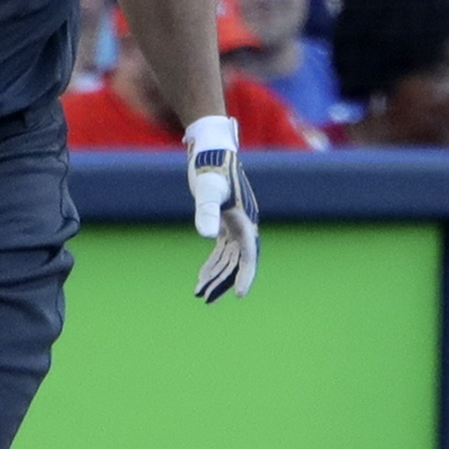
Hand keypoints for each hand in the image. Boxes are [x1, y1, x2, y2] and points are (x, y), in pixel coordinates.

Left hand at [185, 116, 259, 303]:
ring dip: (216, 275)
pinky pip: (222, 249)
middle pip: (237, 261)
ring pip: (229, 258)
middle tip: (205, 299)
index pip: (249, 255)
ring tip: (199, 293)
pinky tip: (202, 275)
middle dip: (223, 281)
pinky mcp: (225, 221)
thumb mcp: (206, 191)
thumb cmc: (209, 168)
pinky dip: (213, 262)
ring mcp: (236, 224)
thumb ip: (207, 212)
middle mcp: (244, 225)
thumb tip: (206, 236)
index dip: (246, 276)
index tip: (240, 295)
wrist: (210, 149)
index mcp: (245, 221)